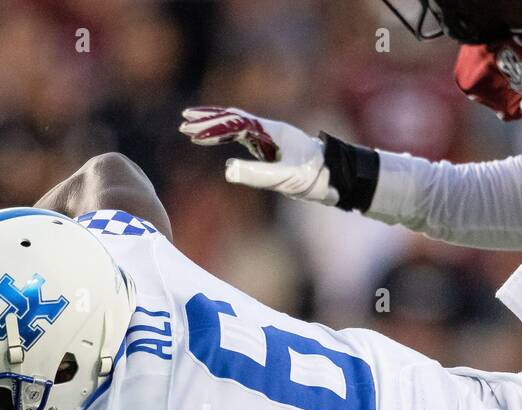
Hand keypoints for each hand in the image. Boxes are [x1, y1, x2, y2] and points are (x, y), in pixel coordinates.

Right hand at [179, 106, 337, 204]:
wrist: (337, 176)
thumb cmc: (314, 175)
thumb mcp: (286, 177)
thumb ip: (257, 174)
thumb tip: (228, 169)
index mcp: (271, 132)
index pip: (236, 124)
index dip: (213, 126)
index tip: (192, 129)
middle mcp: (268, 131)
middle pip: (233, 120)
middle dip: (208, 120)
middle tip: (184, 121)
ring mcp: (269, 139)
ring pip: (236, 127)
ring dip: (214, 127)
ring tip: (192, 129)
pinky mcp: (270, 150)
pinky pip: (242, 138)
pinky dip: (225, 137)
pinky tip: (215, 140)